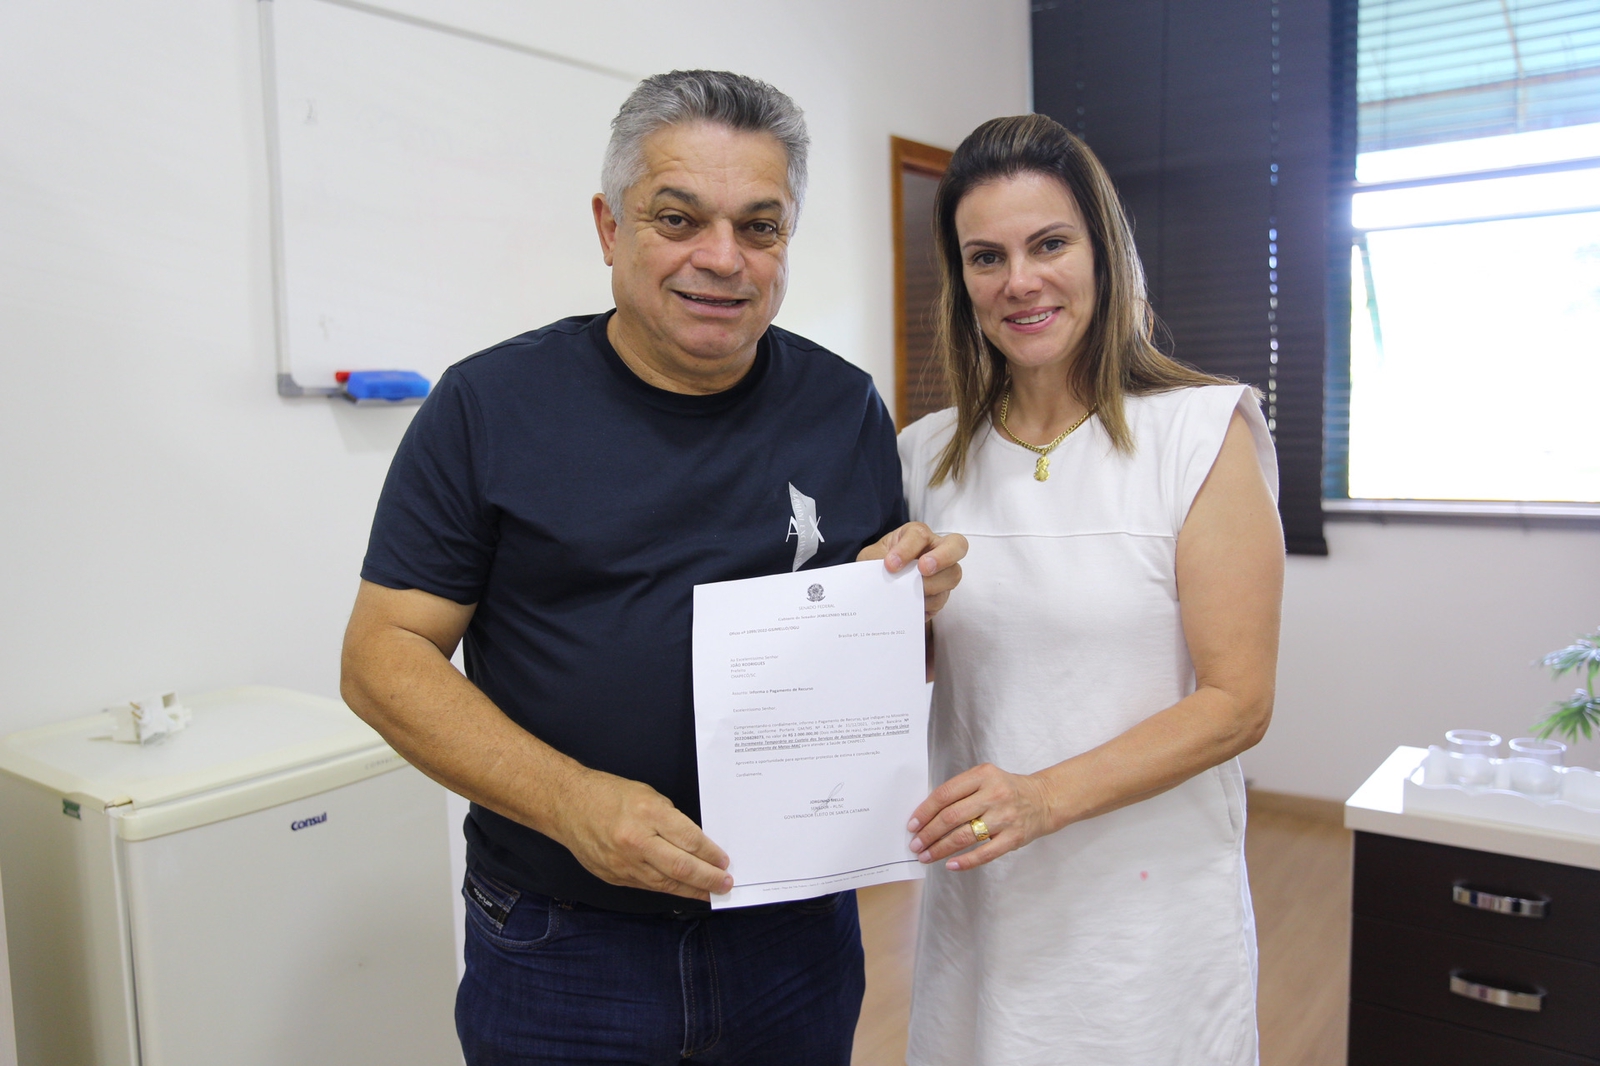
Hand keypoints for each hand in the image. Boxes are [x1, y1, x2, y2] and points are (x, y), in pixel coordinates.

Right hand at [552, 768, 733, 900]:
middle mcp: (636, 840)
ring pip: (665, 883)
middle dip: (708, 878)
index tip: (724, 861)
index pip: (689, 839)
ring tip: (710, 892)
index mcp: (648, 813)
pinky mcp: (614, 876)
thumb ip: (671, 820)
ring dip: (692, 890)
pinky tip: (682, 890)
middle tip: (726, 883)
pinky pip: (647, 886)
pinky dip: (668, 889)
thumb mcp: (647, 795)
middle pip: (681, 866)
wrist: (567, 805)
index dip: (711, 853)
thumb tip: (696, 844)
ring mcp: (623, 862)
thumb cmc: (608, 794)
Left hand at [857, 522, 966, 621]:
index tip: (891, 565)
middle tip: (923, 569)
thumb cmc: (878, 564)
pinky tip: (910, 607)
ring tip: (911, 594)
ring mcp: (943, 571)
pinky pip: (942, 599)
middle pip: (957, 545)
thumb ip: (875, 561)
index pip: (919, 535)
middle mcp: (935, 549)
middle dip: (942, 557)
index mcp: (916, 535)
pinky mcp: (941, 593)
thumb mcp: (870, 558)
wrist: (880, 585)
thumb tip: (883, 573)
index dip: (907, 549)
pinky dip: (926, 604)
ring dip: (932, 586)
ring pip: (953, 575)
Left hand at [906, 763, 1057, 870]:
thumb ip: (960, 791)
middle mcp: (994, 794)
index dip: (924, 811)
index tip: (912, 825)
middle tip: (915, 845)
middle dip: (928, 833)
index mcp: (983, 775)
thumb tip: (927, 815)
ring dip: (940, 849)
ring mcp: (1005, 817)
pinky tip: (950, 865)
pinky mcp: (1014, 837)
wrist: (1044, 799)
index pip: (945, 794)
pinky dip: (965, 861)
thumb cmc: (1007, 790)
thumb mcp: (985, 778)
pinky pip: (985, 853)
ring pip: (964, 836)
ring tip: (926, 856)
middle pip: (951, 817)